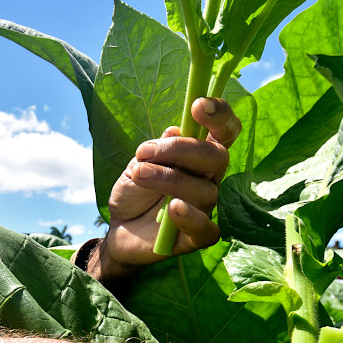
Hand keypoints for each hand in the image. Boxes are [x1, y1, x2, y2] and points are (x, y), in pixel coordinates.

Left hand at [92, 98, 239, 282]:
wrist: (119, 227)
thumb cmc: (135, 191)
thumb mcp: (139, 163)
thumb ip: (157, 149)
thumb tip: (175, 130)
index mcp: (199, 157)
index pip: (224, 132)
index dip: (219, 115)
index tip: (199, 105)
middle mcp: (208, 180)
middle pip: (215, 157)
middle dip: (180, 148)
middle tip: (144, 151)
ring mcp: (204, 209)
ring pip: (204, 190)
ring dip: (168, 179)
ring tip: (139, 175)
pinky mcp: (195, 238)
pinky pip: (206, 230)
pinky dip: (191, 218)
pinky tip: (173, 208)